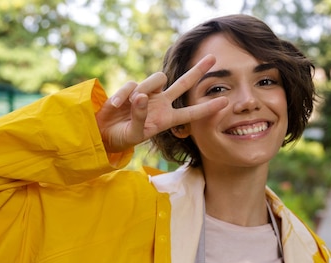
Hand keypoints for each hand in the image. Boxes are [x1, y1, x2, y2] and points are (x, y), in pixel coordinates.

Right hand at [96, 55, 227, 152]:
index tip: (226, 102)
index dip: (207, 108)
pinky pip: (132, 85)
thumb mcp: (134, 134)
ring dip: (146, 88)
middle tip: (213, 57)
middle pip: (183, 83)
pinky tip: (117, 106)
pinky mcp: (132, 88)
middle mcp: (161, 103)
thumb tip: (141, 96)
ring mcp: (147, 94)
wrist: (104, 132)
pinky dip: (123, 96)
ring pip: (157, 78)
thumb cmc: (123, 137)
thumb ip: (140, 117)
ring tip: (128, 106)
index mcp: (167, 118)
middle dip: (198, 70)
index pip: (191, 113)